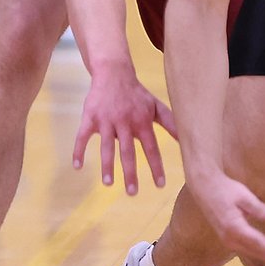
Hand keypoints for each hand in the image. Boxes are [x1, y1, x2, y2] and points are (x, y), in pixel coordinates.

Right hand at [72, 69, 176, 194]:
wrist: (114, 73)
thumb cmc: (137, 94)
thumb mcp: (155, 106)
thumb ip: (170, 123)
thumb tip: (187, 138)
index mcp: (142, 121)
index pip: (151, 147)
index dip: (156, 166)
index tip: (160, 185)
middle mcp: (125, 121)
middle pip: (128, 151)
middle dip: (130, 172)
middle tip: (133, 193)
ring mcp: (106, 120)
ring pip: (106, 146)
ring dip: (107, 165)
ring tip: (109, 183)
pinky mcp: (90, 117)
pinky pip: (82, 135)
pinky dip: (79, 150)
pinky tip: (77, 166)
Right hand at [189, 170, 264, 265]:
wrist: (205, 188)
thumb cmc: (225, 189)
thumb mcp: (243, 195)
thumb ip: (260, 208)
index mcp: (233, 227)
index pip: (256, 243)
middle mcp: (230, 238)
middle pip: (257, 252)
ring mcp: (229, 241)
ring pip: (254, 253)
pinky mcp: (231, 239)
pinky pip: (249, 249)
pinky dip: (264, 252)